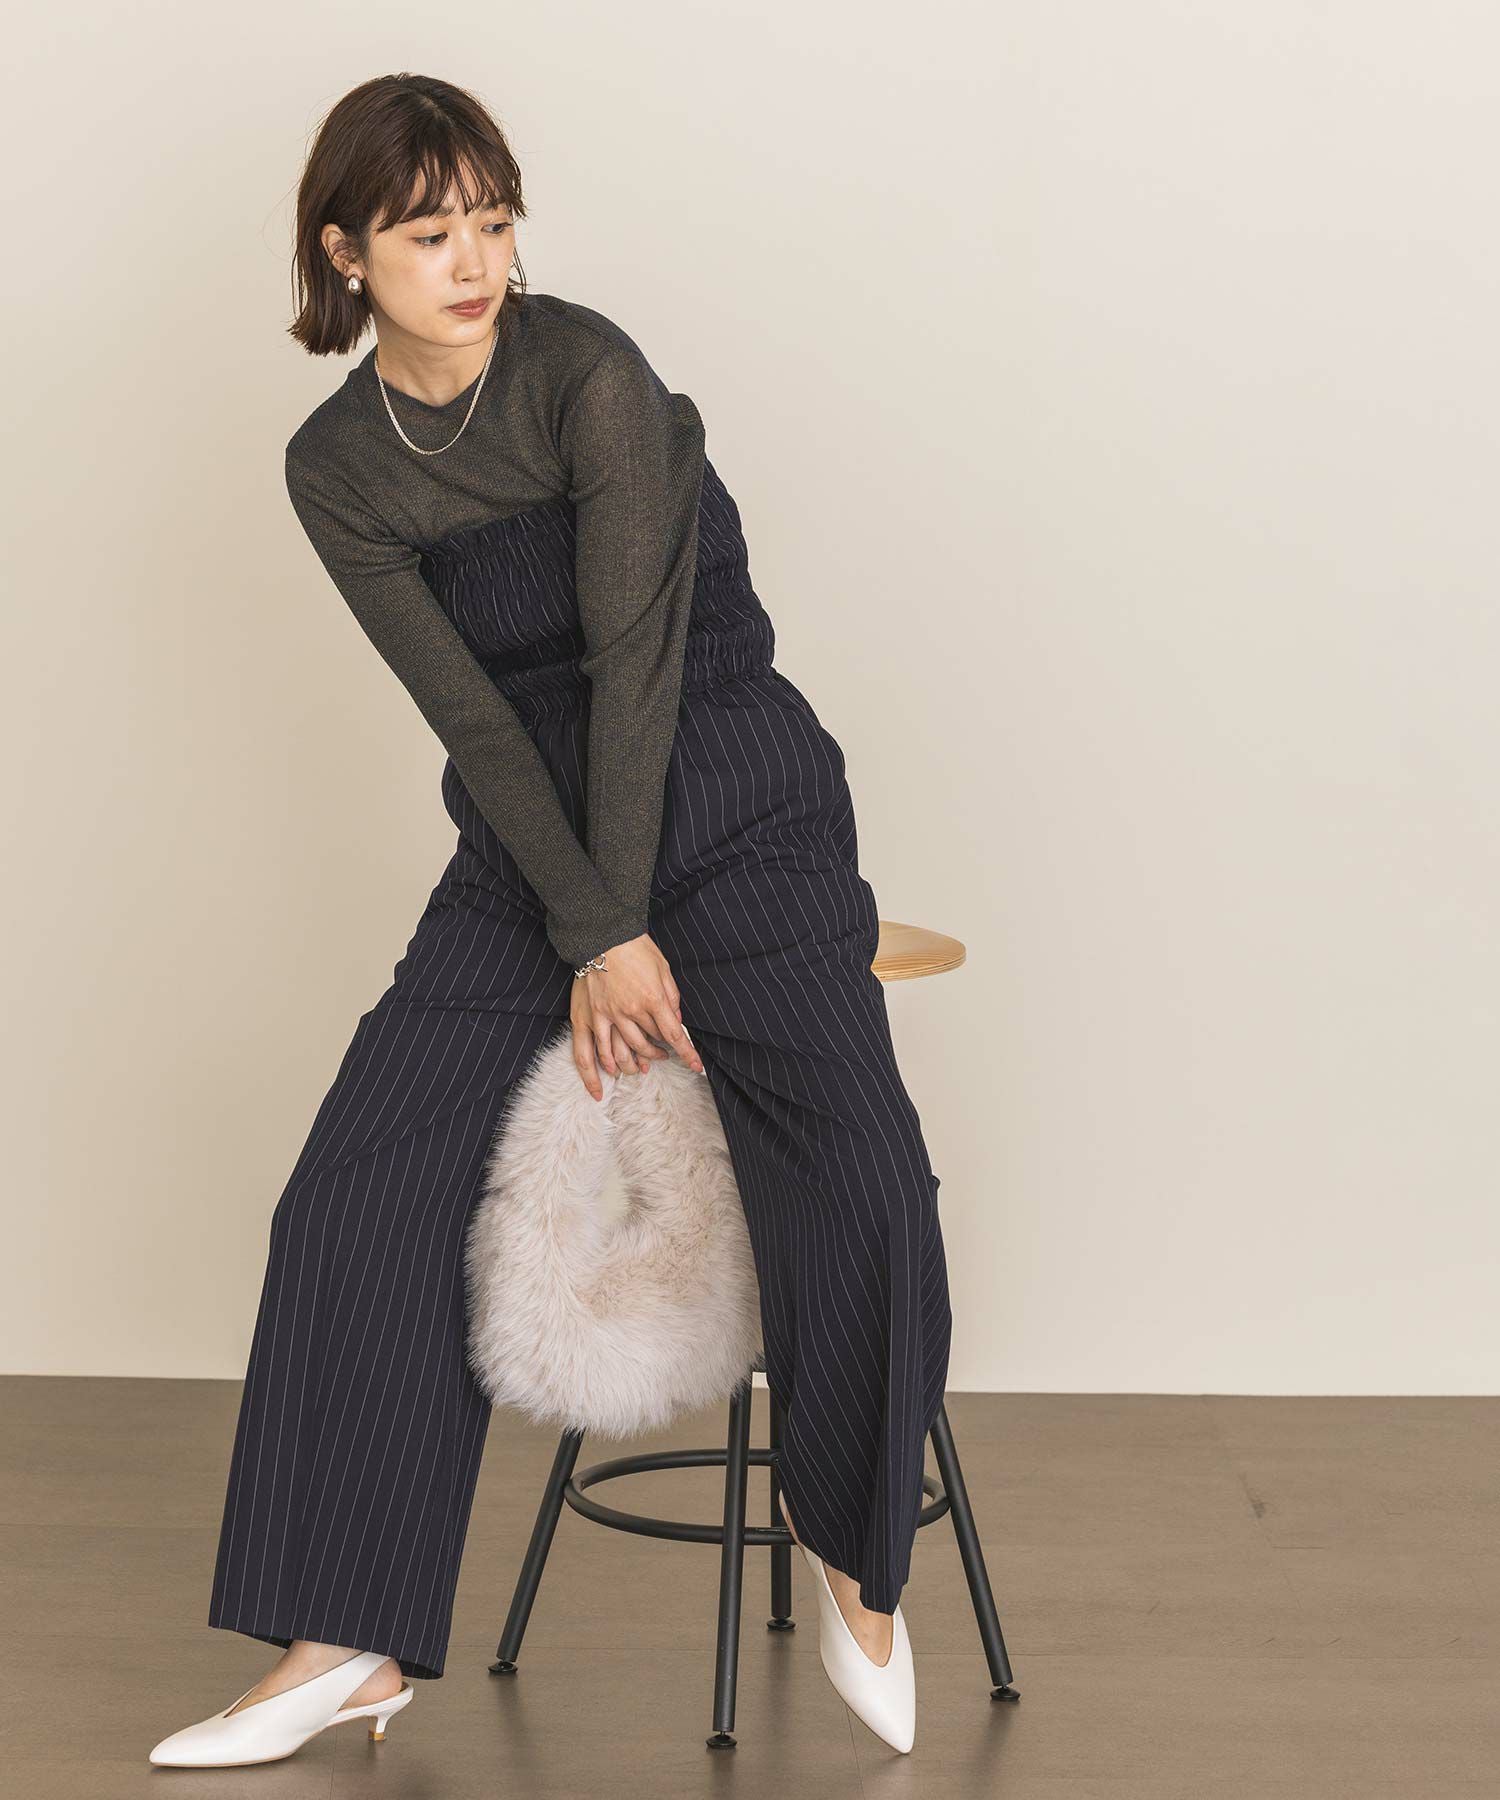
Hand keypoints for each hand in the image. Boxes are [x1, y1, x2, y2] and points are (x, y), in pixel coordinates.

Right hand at [569, 932, 705, 1100]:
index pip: (674, 1035)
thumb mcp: (663, 969)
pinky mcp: (590, 1015)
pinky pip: (594, 1048)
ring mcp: (608, 1015)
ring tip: (643, 1065)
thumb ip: (672, 998)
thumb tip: (677, 1021)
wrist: (603, 934)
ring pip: (625, 1051)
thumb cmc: (636, 948)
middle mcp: (631, 1011)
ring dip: (637, 1062)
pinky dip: (601, 1067)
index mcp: (652, 999)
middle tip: (665, 1055)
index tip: (696, 1066)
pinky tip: (608, 1076)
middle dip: (661, 1053)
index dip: (687, 1053)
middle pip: (651, 1043)